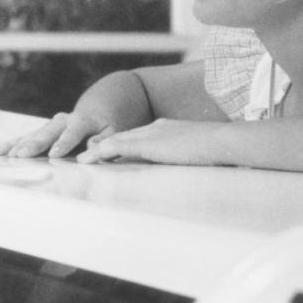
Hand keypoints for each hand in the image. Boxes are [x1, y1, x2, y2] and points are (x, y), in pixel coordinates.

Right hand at [0, 111, 115, 158]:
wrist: (95, 112)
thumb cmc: (106, 126)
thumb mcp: (112, 130)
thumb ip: (103, 139)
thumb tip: (92, 146)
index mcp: (82, 120)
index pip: (73, 132)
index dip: (64, 143)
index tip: (54, 154)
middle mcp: (62, 120)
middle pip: (47, 133)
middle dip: (34, 144)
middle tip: (23, 154)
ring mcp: (49, 126)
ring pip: (32, 135)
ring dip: (19, 145)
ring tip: (7, 156)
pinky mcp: (40, 132)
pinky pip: (24, 138)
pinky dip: (10, 145)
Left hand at [74, 118, 229, 165]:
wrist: (223, 141)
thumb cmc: (220, 151)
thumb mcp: (200, 155)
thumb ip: (189, 160)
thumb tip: (191, 173)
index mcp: (167, 130)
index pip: (139, 138)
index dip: (122, 146)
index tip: (109, 154)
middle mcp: (155, 128)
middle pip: (123, 137)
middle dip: (103, 147)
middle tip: (86, 157)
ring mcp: (150, 133)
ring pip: (114, 141)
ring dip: (95, 152)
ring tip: (79, 161)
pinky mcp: (147, 143)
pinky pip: (115, 147)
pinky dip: (99, 153)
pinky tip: (86, 160)